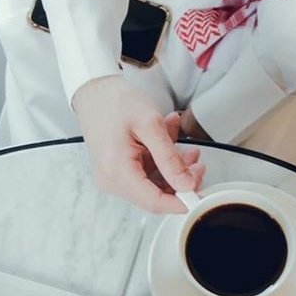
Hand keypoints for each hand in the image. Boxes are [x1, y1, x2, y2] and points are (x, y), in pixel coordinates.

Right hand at [72, 75, 204, 212]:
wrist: (95, 93)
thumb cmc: (116, 103)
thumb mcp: (151, 125)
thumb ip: (170, 158)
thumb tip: (186, 184)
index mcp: (117, 171)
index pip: (154, 202)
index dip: (181, 202)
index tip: (201, 195)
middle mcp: (111, 180)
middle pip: (154, 197)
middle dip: (179, 183)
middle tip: (197, 164)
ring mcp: (112, 178)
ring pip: (152, 187)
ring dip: (172, 172)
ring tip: (184, 149)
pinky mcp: (115, 172)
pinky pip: (144, 176)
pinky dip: (160, 164)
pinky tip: (167, 145)